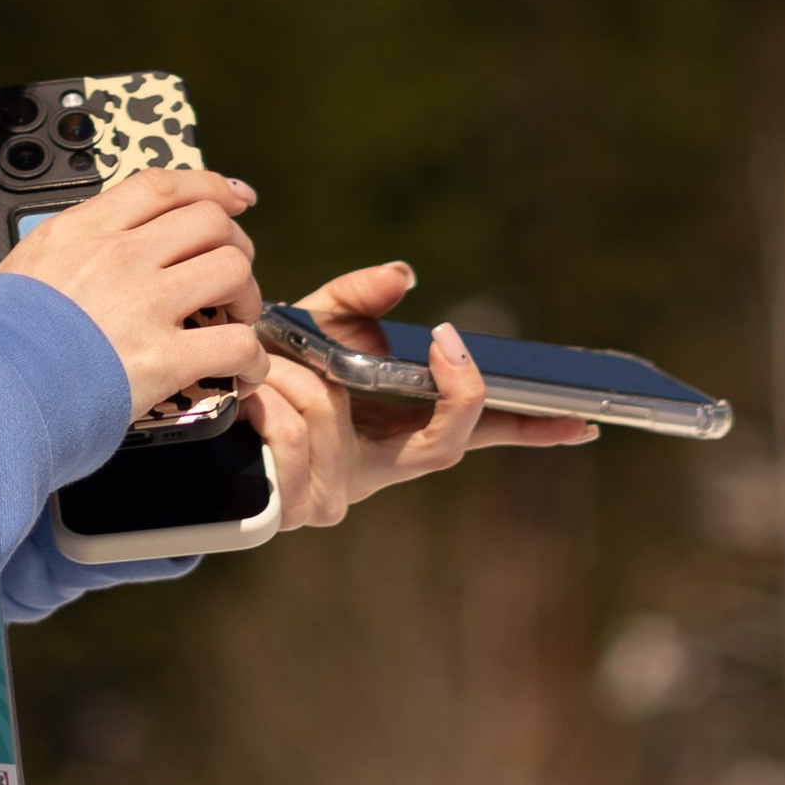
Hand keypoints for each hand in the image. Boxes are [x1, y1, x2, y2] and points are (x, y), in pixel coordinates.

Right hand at [6, 166, 265, 420]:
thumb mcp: (26, 267)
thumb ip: (71, 250)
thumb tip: (100, 248)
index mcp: (83, 231)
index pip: (161, 185)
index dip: (208, 186)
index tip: (234, 197)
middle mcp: (118, 256)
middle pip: (211, 222)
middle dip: (236, 245)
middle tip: (231, 277)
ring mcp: (143, 304)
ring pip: (232, 270)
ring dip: (247, 297)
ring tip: (235, 322)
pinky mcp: (161, 358)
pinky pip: (236, 344)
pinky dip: (251, 360)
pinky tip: (241, 373)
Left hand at [247, 259, 595, 529]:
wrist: (205, 406)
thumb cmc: (272, 366)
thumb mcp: (318, 324)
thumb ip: (360, 298)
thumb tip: (403, 277)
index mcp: (401, 434)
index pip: (479, 436)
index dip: (531, 431)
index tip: (579, 420)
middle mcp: (382, 472)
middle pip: (445, 443)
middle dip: (438, 385)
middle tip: (444, 339)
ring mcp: (342, 496)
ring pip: (341, 423)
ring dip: (299, 377)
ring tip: (271, 364)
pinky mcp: (294, 507)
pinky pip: (292, 440)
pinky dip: (269, 404)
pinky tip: (251, 397)